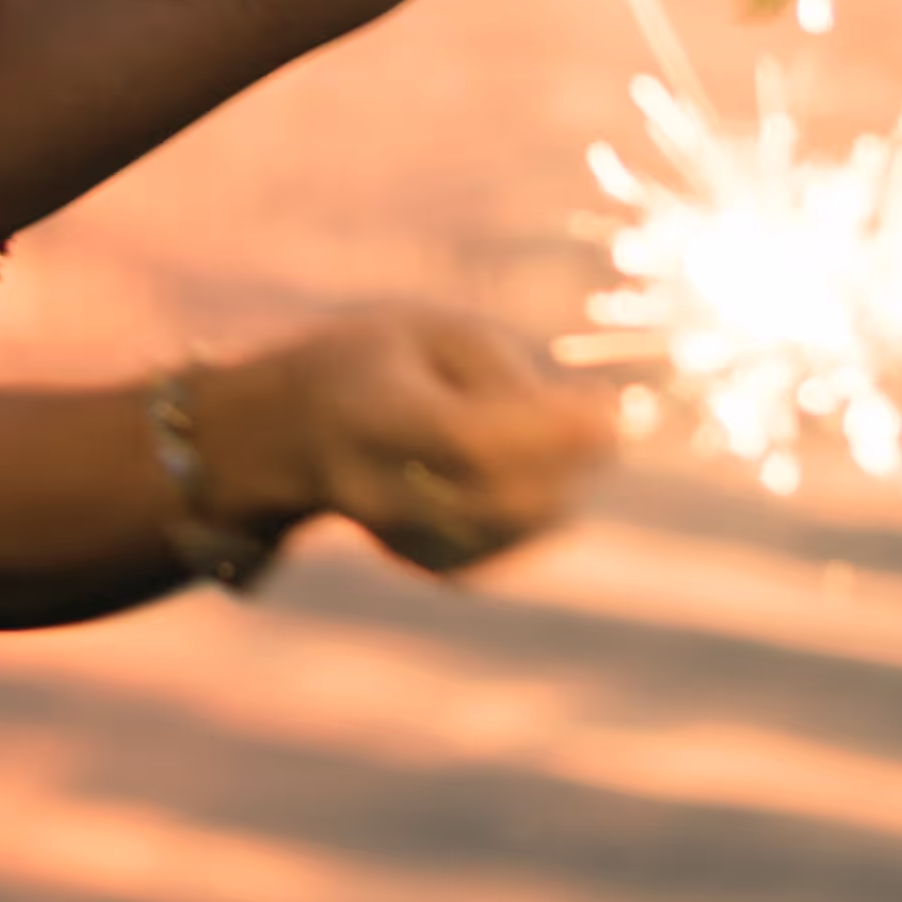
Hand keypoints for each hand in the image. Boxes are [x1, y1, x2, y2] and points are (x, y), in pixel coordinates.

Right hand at [259, 309, 613, 576]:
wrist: (294, 432)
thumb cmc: (380, 364)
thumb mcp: (434, 335)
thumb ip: (509, 378)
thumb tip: (599, 426)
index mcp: (370, 416)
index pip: (471, 442)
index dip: (551, 432)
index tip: (608, 406)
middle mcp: (378, 491)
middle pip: (507, 498)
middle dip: (572, 462)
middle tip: (604, 419)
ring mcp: (406, 539)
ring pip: (526, 526)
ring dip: (564, 480)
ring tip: (545, 431)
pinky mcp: (437, 566)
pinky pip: (520, 540)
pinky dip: (540, 502)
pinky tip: (517, 464)